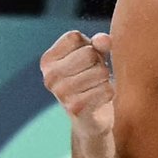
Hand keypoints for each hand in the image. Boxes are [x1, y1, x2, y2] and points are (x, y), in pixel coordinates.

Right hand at [41, 31, 118, 157]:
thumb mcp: (94, 55)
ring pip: (100, 71)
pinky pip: (106, 89)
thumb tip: (104, 40)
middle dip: (99, 63)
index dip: (88, 45)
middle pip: (89, 53)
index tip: (85, 61)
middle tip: (93, 77)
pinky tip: (99, 100)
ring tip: (95, 87)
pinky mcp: (76, 108)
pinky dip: (109, 92)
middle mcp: (49, 77)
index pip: (75, 37)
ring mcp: (61, 93)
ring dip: (105, 79)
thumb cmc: (90, 79)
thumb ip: (99, 43)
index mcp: (47, 61)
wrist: (90, 119)